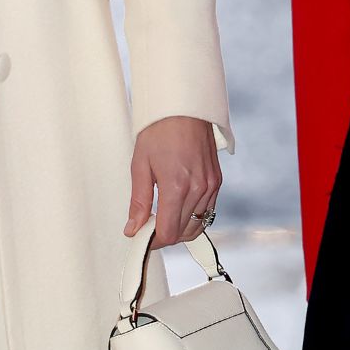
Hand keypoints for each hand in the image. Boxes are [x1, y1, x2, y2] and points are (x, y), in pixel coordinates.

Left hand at [124, 115, 221, 246]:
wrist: (184, 108)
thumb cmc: (160, 130)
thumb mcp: (140, 164)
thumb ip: (139, 201)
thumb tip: (133, 228)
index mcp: (177, 186)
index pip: (168, 232)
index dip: (153, 241)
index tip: (141, 237)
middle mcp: (198, 190)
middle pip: (183, 233)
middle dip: (164, 235)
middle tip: (147, 226)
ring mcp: (211, 187)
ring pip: (197, 225)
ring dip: (180, 229)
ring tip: (161, 217)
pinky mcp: (216, 182)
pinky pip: (207, 211)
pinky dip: (193, 217)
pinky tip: (178, 208)